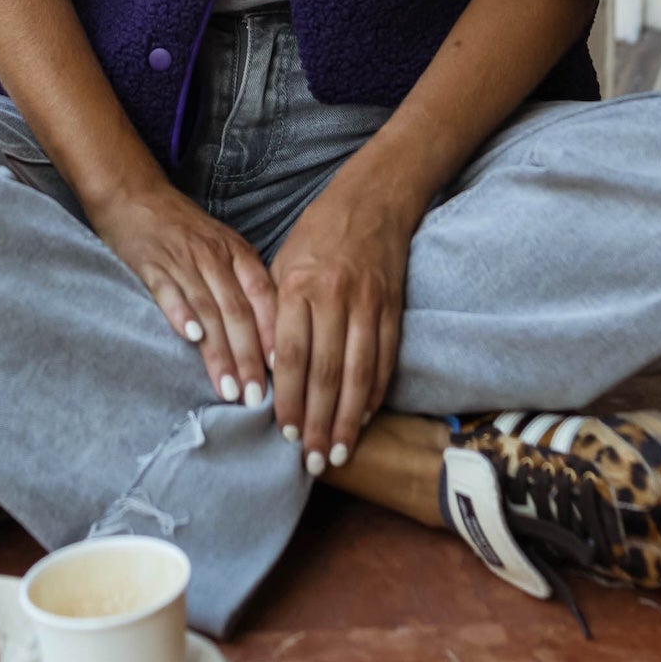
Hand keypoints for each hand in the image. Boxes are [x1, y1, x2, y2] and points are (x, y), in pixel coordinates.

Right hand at [91, 182, 275, 407]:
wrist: (134, 196)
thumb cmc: (183, 230)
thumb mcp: (222, 247)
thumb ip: (242, 284)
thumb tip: (269, 336)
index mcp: (237, 253)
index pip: (263, 296)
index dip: (274, 333)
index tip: (285, 371)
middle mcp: (214, 257)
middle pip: (238, 312)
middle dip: (249, 358)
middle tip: (257, 398)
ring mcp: (183, 260)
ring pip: (208, 310)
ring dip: (220, 352)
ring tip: (229, 389)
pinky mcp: (151, 264)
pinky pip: (169, 291)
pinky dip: (180, 314)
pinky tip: (190, 338)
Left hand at [270, 163, 419, 472]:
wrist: (373, 200)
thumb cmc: (316, 235)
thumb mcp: (281, 263)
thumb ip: (273, 314)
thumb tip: (267, 371)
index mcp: (298, 284)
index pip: (291, 355)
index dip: (289, 399)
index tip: (283, 433)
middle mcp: (335, 296)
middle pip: (325, 372)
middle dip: (317, 421)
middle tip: (311, 460)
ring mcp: (369, 303)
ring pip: (359, 372)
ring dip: (348, 418)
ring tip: (338, 452)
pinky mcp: (393, 308)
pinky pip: (384, 359)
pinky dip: (374, 392)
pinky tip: (362, 418)